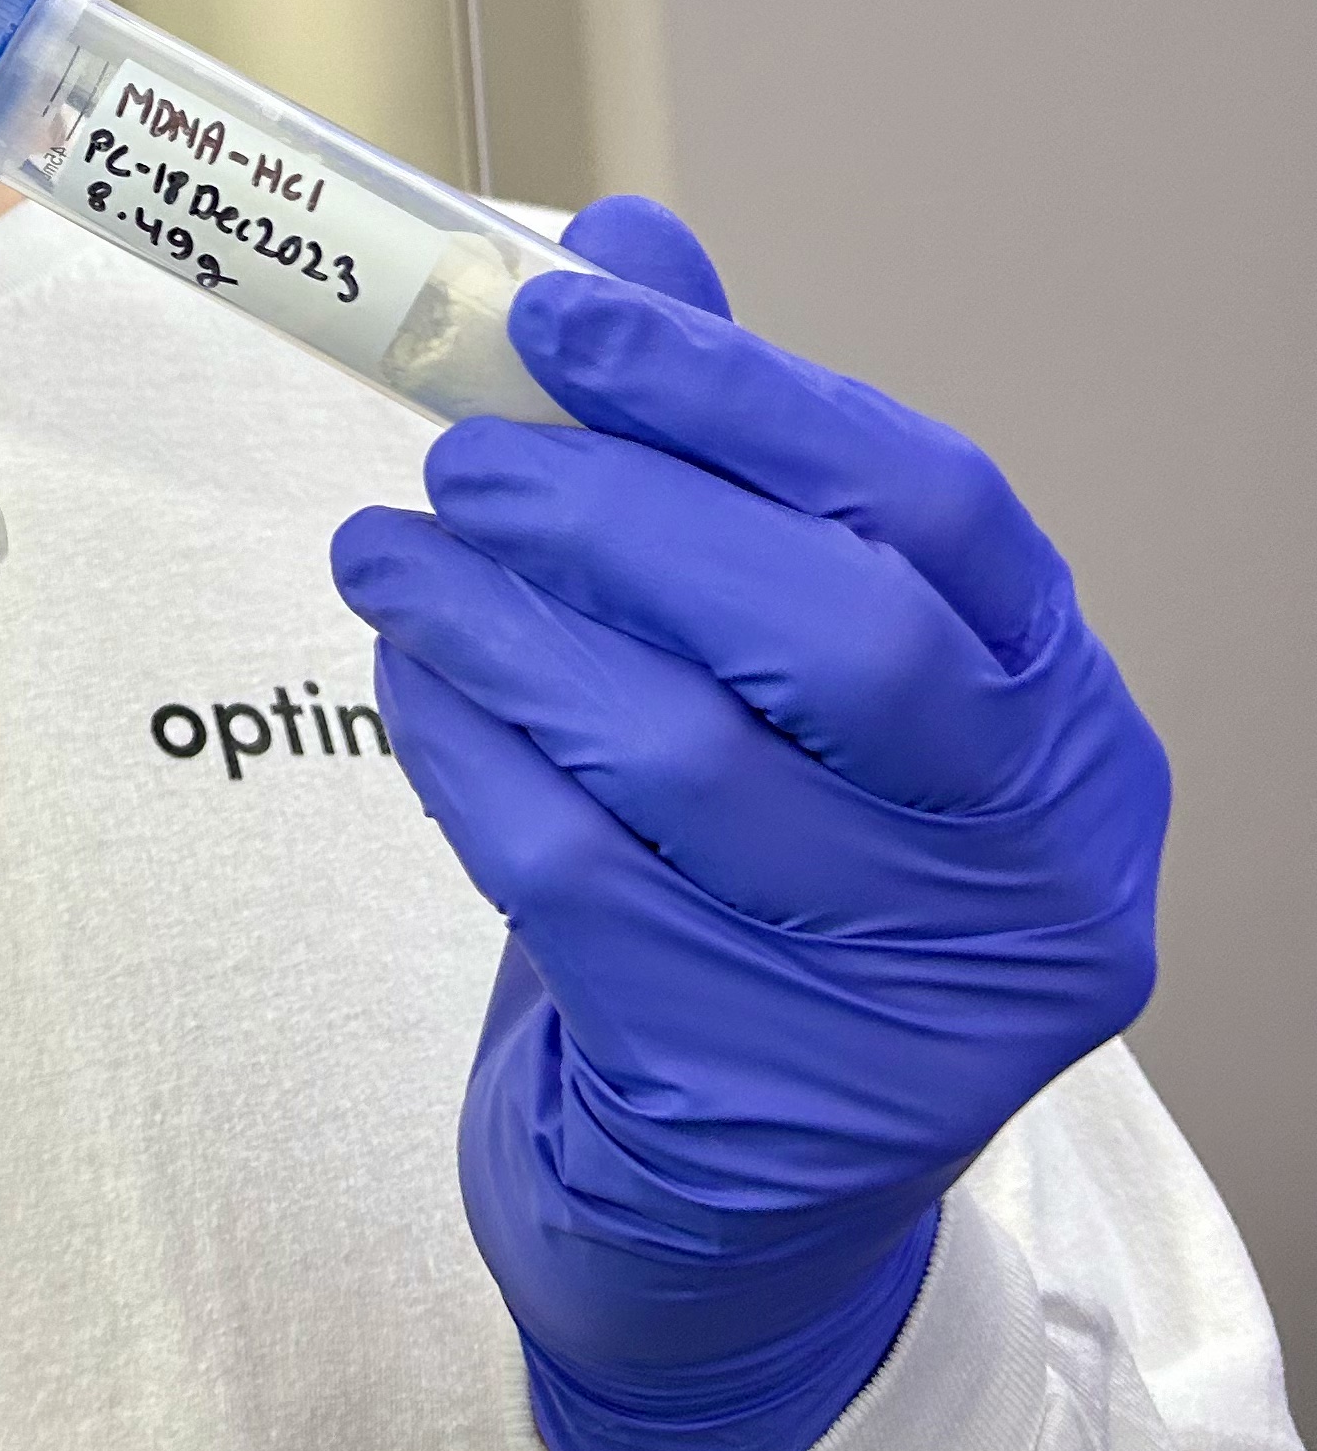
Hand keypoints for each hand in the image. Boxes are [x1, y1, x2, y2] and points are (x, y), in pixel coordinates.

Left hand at [330, 201, 1166, 1450]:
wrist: (735, 1207)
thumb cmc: (766, 883)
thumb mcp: (784, 678)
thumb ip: (723, 464)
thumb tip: (624, 243)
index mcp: (1063, 722)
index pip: (933, 506)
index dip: (741, 393)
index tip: (568, 313)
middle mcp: (1028, 868)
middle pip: (828, 633)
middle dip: (614, 512)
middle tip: (457, 462)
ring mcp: (908, 1005)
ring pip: (674, 755)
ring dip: (494, 624)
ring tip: (385, 554)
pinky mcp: (755, 1099)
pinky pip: (570, 874)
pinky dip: (464, 751)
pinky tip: (413, 683)